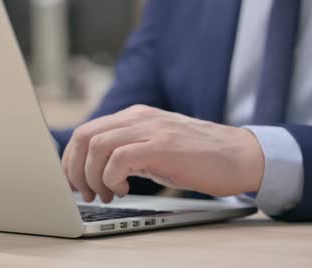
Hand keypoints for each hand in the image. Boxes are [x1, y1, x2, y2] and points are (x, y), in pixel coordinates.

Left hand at [62, 105, 264, 202]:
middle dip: (75, 169)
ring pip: (97, 146)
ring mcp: (150, 129)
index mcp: (133, 117)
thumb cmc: (198, 157)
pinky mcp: (163, 145)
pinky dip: (113, 178)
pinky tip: (125, 190)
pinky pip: (120, 158)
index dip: (71, 160)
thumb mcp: (154, 147)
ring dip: (93, 177)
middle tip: (85, 193)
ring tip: (106, 194)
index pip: (86, 132)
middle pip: (84, 137)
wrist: (240, 156)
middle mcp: (137, 118)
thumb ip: (127, 151)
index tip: (72, 183)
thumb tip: (95, 171)